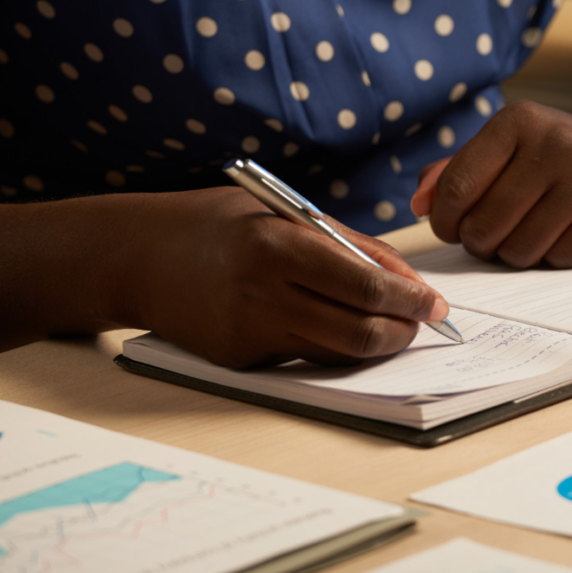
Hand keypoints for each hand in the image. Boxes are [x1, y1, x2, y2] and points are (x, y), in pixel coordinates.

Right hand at [115, 187, 447, 367]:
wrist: (135, 257)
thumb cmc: (214, 223)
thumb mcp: (280, 213)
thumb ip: (345, 242)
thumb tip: (405, 277)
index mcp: (277, 246)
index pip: (365, 284)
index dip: (411, 299)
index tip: (436, 304)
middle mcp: (263, 294)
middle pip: (358, 331)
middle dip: (403, 330)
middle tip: (423, 321)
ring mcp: (250, 333)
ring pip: (337, 353)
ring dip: (376, 343)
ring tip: (392, 326)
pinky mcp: (239, 360)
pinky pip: (304, 357)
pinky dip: (332, 345)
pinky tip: (338, 325)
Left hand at [410, 101, 571, 267]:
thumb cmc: (556, 161)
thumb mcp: (506, 151)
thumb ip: (453, 173)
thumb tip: (420, 203)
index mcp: (518, 120)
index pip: (457, 188)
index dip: (446, 222)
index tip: (454, 229)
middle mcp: (557, 142)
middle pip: (486, 227)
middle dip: (483, 243)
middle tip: (499, 234)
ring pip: (521, 250)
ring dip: (520, 253)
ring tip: (535, 232)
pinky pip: (562, 259)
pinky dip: (558, 257)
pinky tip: (569, 234)